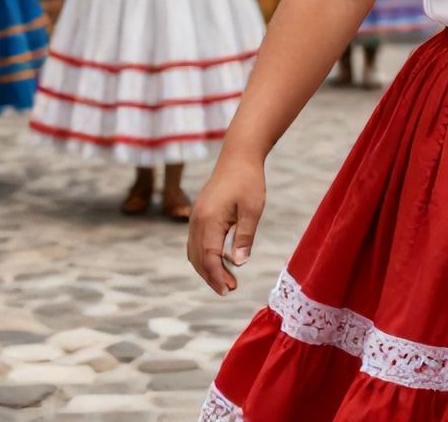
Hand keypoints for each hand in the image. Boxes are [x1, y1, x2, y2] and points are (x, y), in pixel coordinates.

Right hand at [187, 152, 266, 295]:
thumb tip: (240, 263)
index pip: (209, 257)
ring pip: (194, 251)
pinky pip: (196, 241)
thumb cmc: (248, 181)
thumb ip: (245, 236)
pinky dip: (205, 255)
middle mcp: (197, 219)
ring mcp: (195, 216)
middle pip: (198, 258)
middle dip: (212, 276)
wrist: (238, 156)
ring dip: (207, 267)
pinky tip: (221, 260)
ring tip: (227, 279)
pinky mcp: (199, 214)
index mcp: (209, 219)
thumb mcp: (253, 209)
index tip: (228, 290)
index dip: (217, 276)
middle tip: (230, 289)